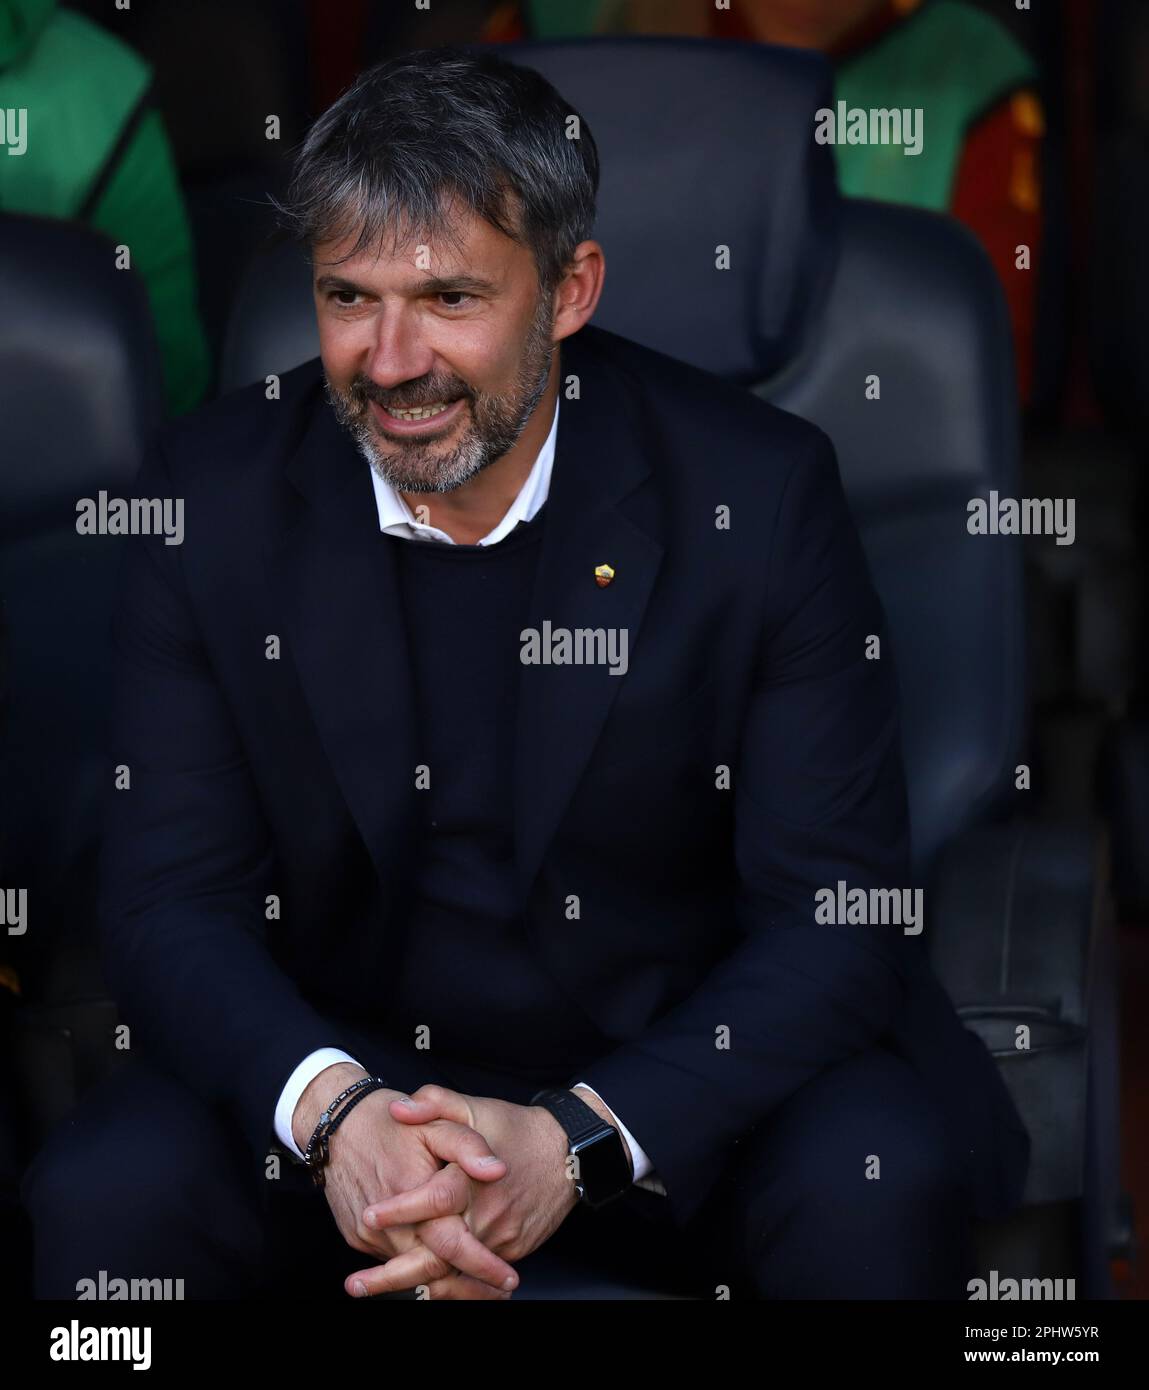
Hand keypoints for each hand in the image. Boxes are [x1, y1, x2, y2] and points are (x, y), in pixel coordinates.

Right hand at [293, 1064, 519, 1299]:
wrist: (338, 1125)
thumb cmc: (391, 1124)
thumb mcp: (436, 1123)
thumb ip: (469, 1147)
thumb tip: (498, 1171)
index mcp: (414, 1196)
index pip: (452, 1245)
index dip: (483, 1266)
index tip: (509, 1280)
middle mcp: (389, 1225)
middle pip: (432, 1270)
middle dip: (467, 1288)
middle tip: (501, 1293)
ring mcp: (369, 1237)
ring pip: (411, 1270)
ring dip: (441, 1281)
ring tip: (477, 1287)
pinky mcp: (357, 1239)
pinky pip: (391, 1260)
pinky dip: (414, 1267)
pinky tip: (437, 1267)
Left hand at [346, 1084, 582, 1298]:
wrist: (567, 1154)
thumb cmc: (515, 1128)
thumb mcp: (474, 1106)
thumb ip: (434, 1103)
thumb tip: (398, 1110)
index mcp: (473, 1178)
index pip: (434, 1199)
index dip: (400, 1209)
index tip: (369, 1216)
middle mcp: (486, 1214)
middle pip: (438, 1253)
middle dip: (394, 1274)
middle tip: (356, 1284)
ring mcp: (500, 1238)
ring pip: (454, 1272)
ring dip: (415, 1285)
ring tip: (375, 1291)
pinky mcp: (511, 1251)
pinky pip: (474, 1275)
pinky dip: (446, 1285)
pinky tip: (418, 1288)